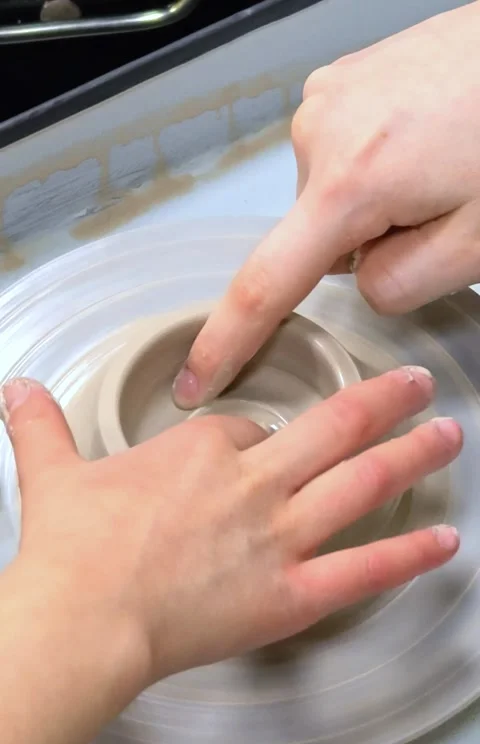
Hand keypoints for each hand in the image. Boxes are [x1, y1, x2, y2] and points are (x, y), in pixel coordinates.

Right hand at [4, 368, 460, 682]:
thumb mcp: (52, 472)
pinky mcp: (289, 594)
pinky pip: (362, 569)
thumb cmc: (72, 546)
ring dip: (411, 455)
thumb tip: (16, 388)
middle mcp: (253, 482)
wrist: (83, 616)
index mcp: (204, 447)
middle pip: (334, 427)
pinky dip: (408, 555)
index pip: (253, 428)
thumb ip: (42, 425)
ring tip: (449, 435)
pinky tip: (444, 542)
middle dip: (382, 401)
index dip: (265, 438)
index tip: (267, 448)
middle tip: (418, 383)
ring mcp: (278, 536)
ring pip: (361, 483)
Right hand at [172, 1, 479, 408]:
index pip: (267, 285)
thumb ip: (398, 285)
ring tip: (432, 163)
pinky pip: (339, 154)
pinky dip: (373, 164)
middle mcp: (320, 132)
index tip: (196, 379)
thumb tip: (357, 276)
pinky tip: (418, 139)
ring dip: (372, 200)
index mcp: (350, 182)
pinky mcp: (339, 80)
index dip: (228, 341)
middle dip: (367, 242)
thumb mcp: (476, 242)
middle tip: (434, 208)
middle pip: (319, 239)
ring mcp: (326, 97)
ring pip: (332, 197)